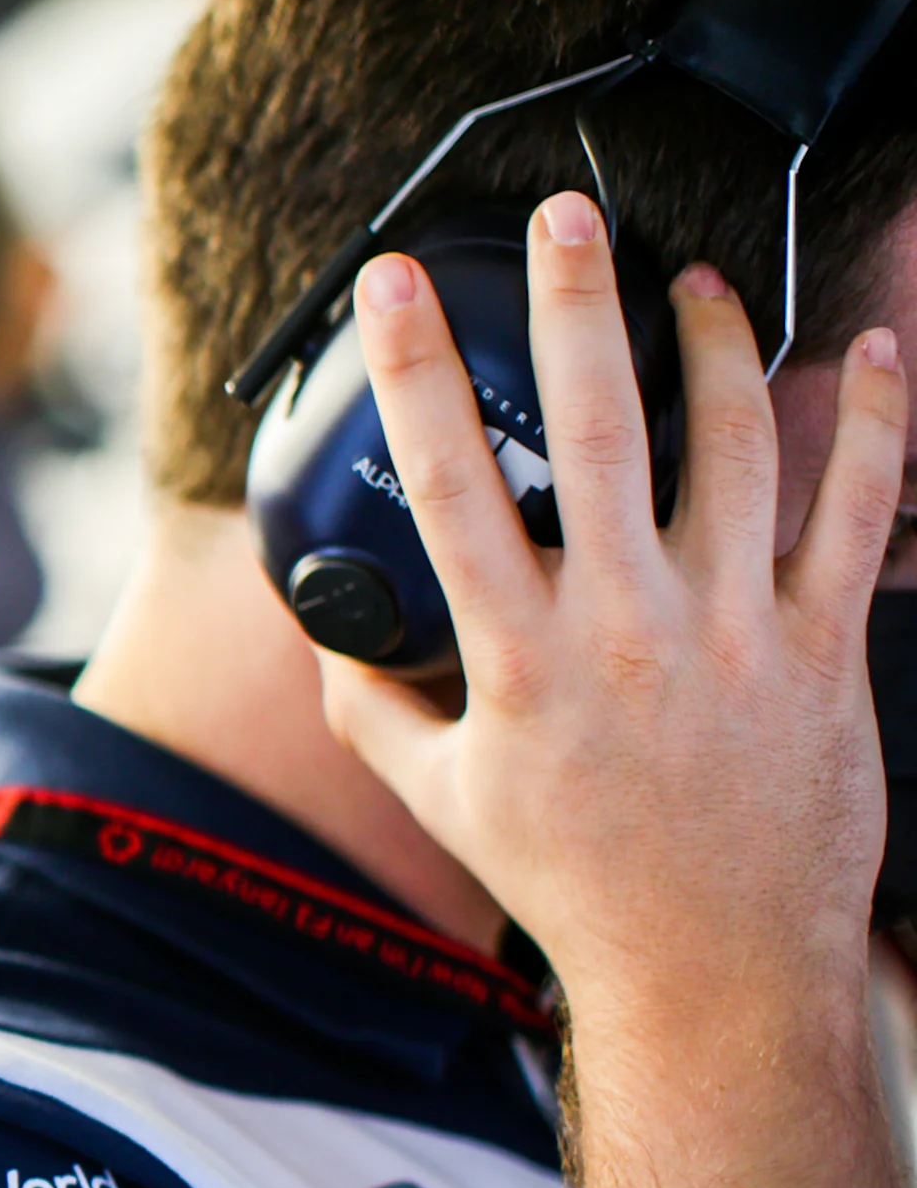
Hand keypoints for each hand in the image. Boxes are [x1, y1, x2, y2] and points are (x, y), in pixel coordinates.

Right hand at [316, 191, 904, 1022]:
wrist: (716, 970)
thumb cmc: (576, 885)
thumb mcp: (443, 796)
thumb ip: (373, 706)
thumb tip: (325, 636)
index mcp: (522, 660)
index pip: (451, 485)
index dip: (414, 373)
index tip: (396, 288)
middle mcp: (629, 628)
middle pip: (602, 427)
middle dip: (576, 304)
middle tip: (568, 217)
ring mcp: (737, 630)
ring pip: (736, 443)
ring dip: (713, 341)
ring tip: (692, 281)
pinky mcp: (823, 646)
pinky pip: (861, 508)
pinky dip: (873, 420)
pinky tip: (866, 354)